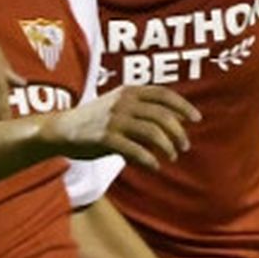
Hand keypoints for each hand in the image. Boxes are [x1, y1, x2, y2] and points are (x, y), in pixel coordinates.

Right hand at [38, 85, 199, 169]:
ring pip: (152, 132)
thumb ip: (143, 111)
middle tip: (184, 146)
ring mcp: (114, 119)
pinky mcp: (105, 137)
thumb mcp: (119, 106)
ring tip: (171, 157)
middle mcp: (123, 102)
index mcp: (129, 91)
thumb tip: (176, 124)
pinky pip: (134, 149)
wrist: (61, 129)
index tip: (196, 119)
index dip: (183, 106)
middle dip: (178, 132)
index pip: (163, 94)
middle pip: (162, 115)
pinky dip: (148, 159)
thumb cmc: (95, 119)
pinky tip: (155, 166)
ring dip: (167, 146)